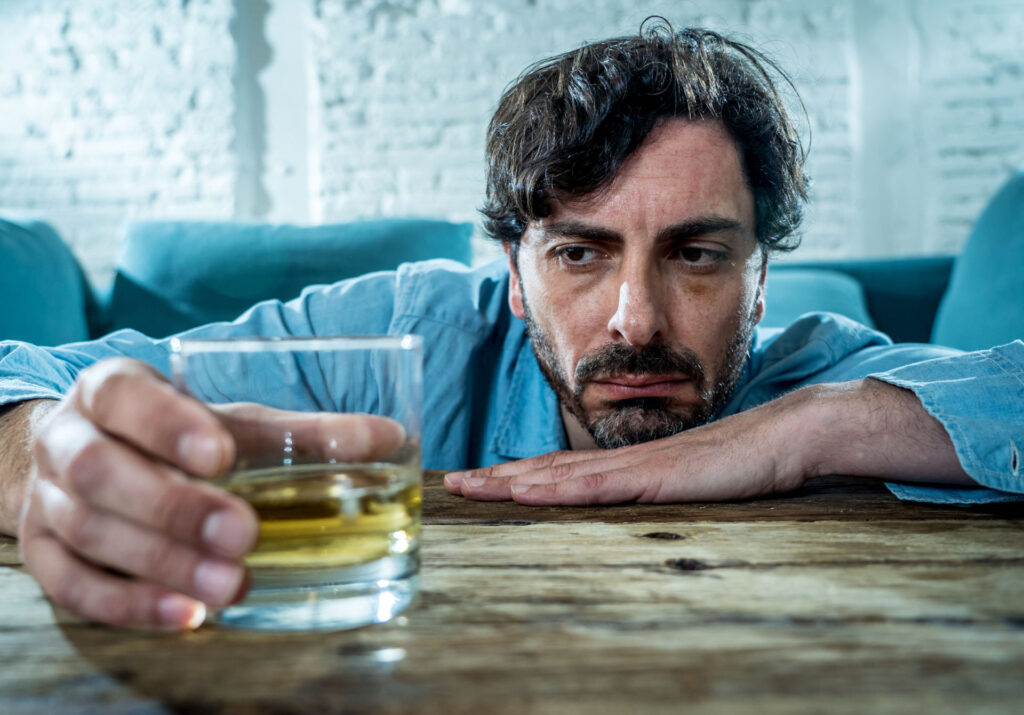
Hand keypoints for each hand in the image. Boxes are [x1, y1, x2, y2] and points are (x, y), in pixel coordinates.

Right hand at [17, 358, 403, 629]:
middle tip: (243, 534)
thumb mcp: (231, 423)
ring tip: (231, 584)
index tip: (220, 454)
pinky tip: (190, 615)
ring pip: (89, 531)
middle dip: (173, 506)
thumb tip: (391, 437)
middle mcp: (69, 441)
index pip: (125, 397)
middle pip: (101, 471)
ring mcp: (47, 501)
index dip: (165, 424)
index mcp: (111, 391)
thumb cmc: (178, 436)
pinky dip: (133, 604)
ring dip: (163, 562)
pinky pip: (75, 586)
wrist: (87, 458)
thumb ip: (303, 432)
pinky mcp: (43, 556)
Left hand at [444, 394, 808, 504]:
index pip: (564, 469)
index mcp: (631, 464)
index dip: (519, 475)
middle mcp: (625, 460)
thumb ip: (662, 492)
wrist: (787, 436)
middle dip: (497, 477)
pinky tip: (531, 494)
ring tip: (471, 487)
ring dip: (512, 482)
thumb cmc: (745, 462)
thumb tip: (637, 506)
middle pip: (549, 468)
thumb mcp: (692, 484)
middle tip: (452, 484)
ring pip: (562, 474)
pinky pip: (601, 485)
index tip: (482, 482)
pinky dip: (561, 489)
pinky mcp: (658, 476)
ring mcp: (639, 466)